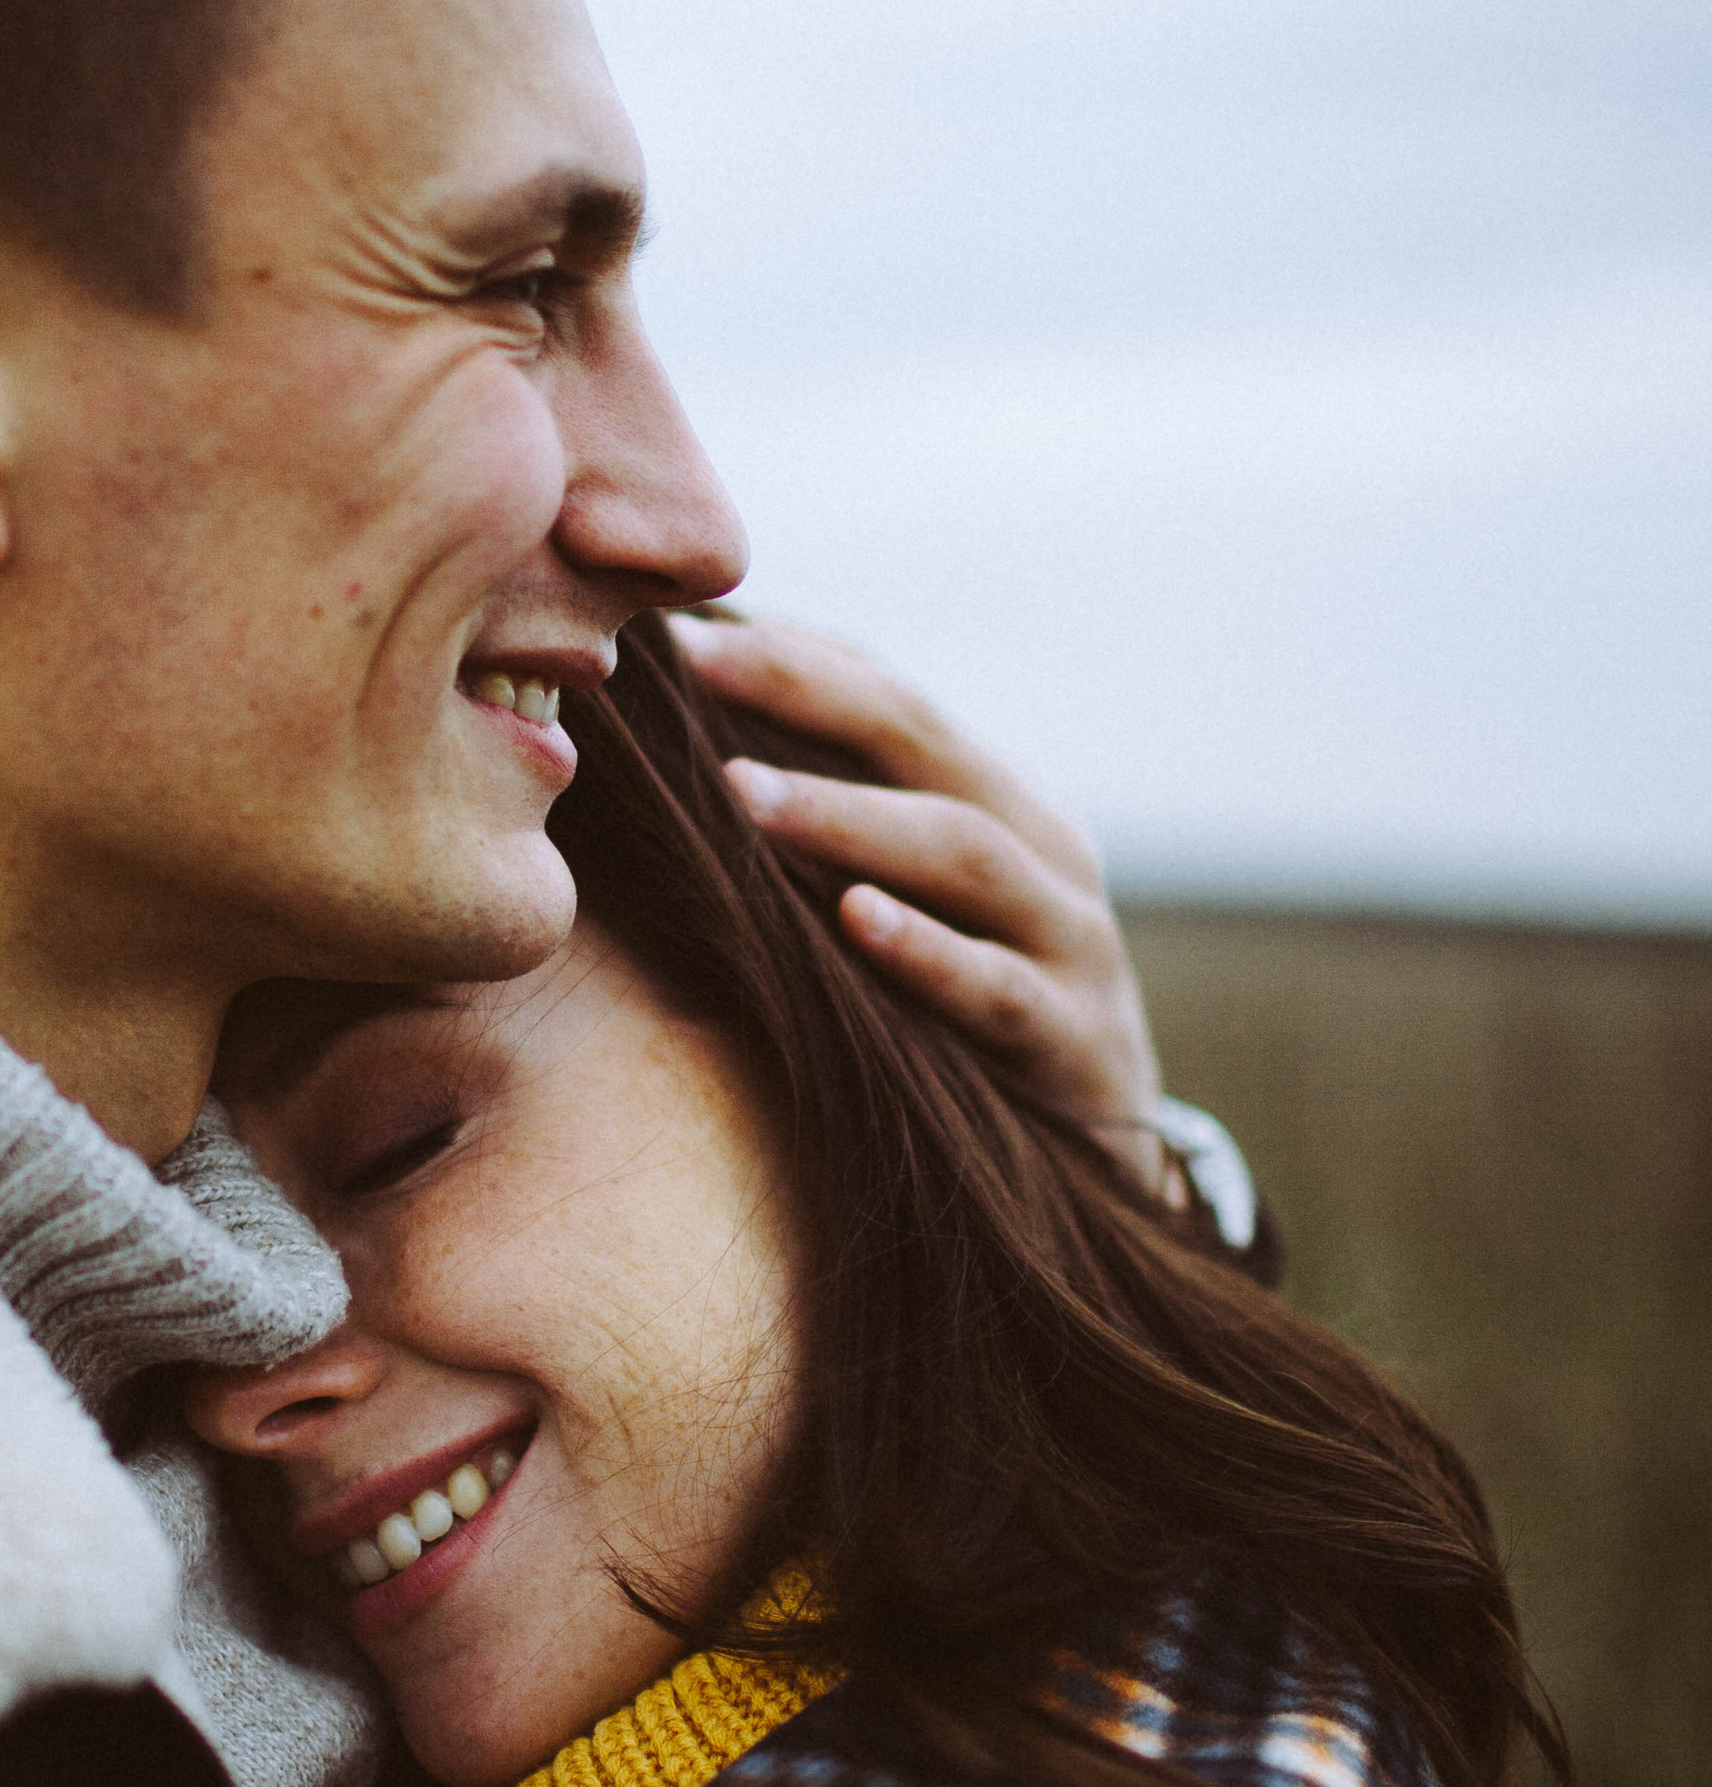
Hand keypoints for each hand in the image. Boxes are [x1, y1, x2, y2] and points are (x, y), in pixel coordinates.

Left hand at [669, 612, 1169, 1195]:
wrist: (1106, 1154)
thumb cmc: (971, 1007)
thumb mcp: (923, 904)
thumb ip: (839, 831)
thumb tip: (691, 757)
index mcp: (997, 801)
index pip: (893, 699)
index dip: (793, 657)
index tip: (681, 632)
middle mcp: (1043, 851)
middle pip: (926, 743)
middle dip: (807, 697)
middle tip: (698, 671)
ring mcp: (1070, 943)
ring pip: (963, 854)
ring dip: (848, 818)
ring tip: (743, 793)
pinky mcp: (1074, 1044)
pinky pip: (996, 988)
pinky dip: (928, 952)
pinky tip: (856, 922)